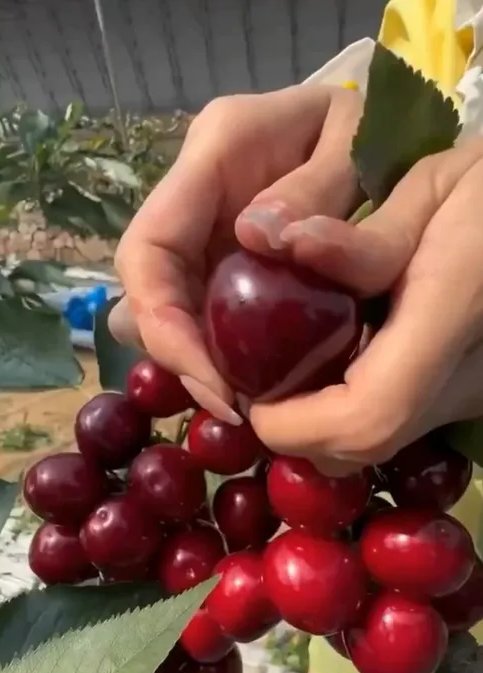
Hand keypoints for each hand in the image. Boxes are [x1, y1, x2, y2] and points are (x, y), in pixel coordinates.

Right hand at [109, 84, 362, 423]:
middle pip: (150, 286)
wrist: (369, 126)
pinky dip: (218, 347)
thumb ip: (314, 187)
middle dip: (179, 354)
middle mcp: (195, 192)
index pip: (149, 249)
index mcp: (216, 150)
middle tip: (231, 406)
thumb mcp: (355, 141)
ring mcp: (205, 226)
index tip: (214, 382)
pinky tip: (246, 376)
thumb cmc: (369, 126)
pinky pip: (204, 307)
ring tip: (239, 401)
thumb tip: (254, 238)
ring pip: (171, 303)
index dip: (165, 326)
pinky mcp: (222, 256)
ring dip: (196, 357)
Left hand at [248, 137, 482, 474]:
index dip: (295, 425)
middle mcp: (471, 378)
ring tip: (293, 364)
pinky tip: (342, 357)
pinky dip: (354, 406)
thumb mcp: (438, 188)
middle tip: (262, 376)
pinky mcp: (473, 395)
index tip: (251, 396)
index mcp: (455, 315)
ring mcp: (475, 394)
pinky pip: (400, 422)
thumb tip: (267, 241)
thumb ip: (364, 238)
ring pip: (381, 442)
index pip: (365, 416)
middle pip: (365, 446)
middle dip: (299, 428)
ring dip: (324, 420)